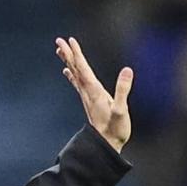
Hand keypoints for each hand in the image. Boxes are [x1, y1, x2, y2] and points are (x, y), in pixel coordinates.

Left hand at [56, 36, 131, 151]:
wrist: (106, 145)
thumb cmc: (115, 129)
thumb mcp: (121, 110)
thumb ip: (122, 90)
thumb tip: (127, 70)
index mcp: (95, 91)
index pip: (83, 68)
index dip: (77, 54)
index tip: (70, 40)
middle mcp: (88, 92)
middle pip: (76, 69)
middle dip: (68, 54)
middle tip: (59, 40)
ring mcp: (88, 97)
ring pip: (75, 75)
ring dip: (68, 62)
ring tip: (60, 50)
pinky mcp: (90, 102)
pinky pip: (78, 84)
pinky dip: (72, 75)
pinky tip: (67, 72)